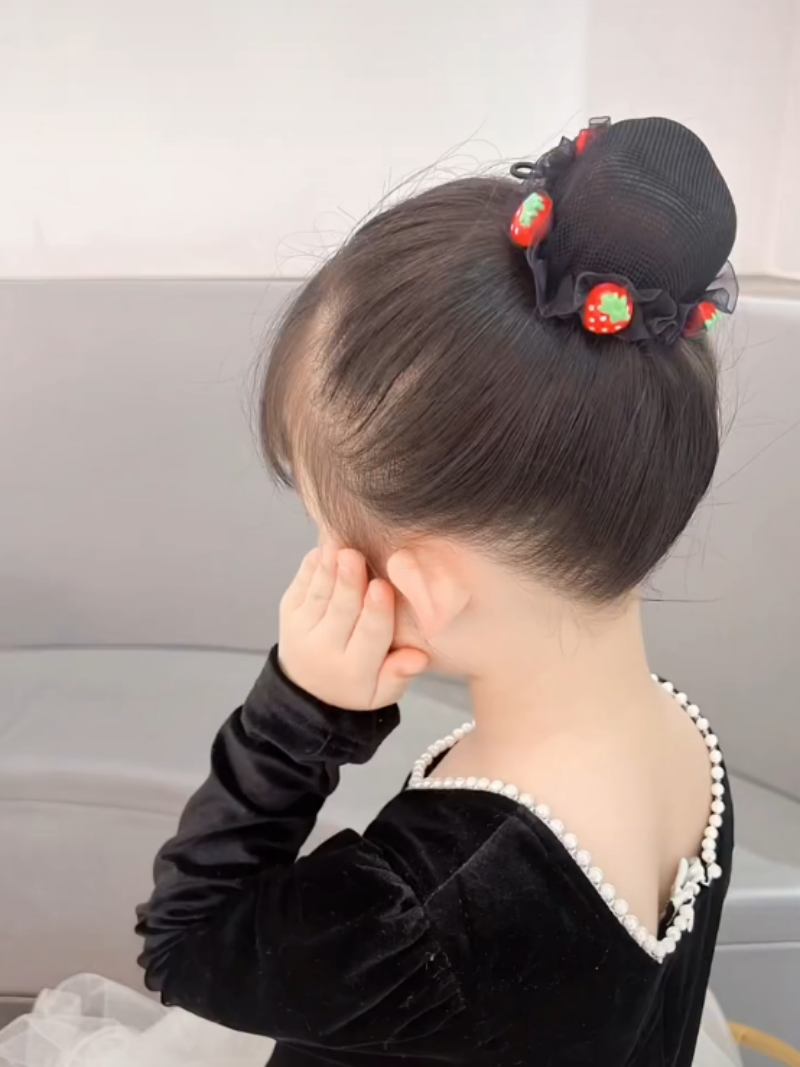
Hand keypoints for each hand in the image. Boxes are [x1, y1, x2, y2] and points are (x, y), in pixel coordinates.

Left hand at [278, 546, 428, 709]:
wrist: (308, 690)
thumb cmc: (356, 682)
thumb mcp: (381, 692)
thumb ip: (399, 675)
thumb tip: (419, 658)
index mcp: (355, 670)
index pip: (370, 637)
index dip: (377, 612)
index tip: (383, 588)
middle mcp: (325, 649)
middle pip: (341, 611)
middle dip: (348, 583)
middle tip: (353, 556)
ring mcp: (302, 630)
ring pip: (319, 595)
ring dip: (328, 569)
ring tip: (336, 545)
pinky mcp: (289, 613)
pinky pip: (301, 586)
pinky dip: (312, 566)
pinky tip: (323, 548)